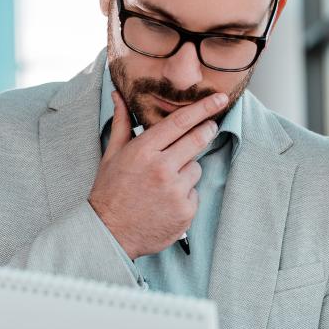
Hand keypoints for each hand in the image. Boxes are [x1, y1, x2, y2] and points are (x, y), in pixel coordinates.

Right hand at [89, 90, 227, 258]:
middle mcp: (162, 169)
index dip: (203, 108)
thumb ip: (121, 123)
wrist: (109, 233)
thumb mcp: (112, 155)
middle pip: (197, 140)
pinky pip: (195, 193)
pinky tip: (166, 201)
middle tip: (211, 126)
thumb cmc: (110, 191)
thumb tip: (118, 94)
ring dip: (187, 170)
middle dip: (207, 130)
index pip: (180, 122)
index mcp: (143, 151)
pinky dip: (185, 195)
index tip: (219, 99)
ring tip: (165, 183)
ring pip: (196, 168)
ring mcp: (175, 191)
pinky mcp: (186, 211)